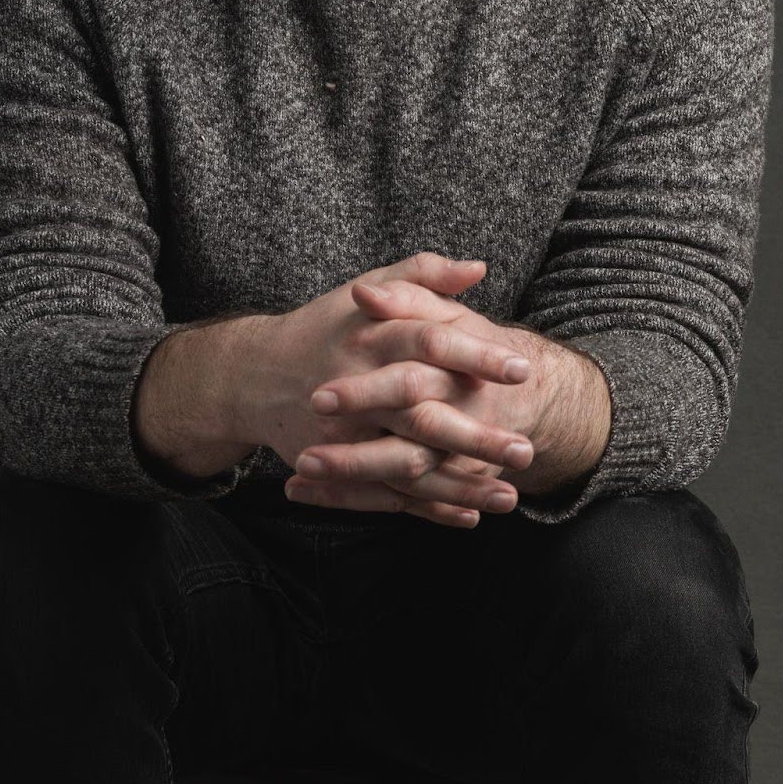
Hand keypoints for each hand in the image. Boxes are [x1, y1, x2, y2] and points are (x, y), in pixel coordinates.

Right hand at [232, 251, 538, 527]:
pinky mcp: (339, 467)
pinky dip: (429, 509)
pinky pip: (388, 496)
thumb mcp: (371, 288)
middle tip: (526, 449)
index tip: (522, 369)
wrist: (256, 375)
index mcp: (371, 338)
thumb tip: (479, 268)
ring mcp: (347, 436)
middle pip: (423, 416)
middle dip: (477, 437)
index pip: (430, 343)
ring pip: (409, 465)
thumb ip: (423, 273)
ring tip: (511, 495)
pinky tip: (470, 515)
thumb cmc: (327, 326)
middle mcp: (359, 389)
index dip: (477, 356)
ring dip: (461, 484)